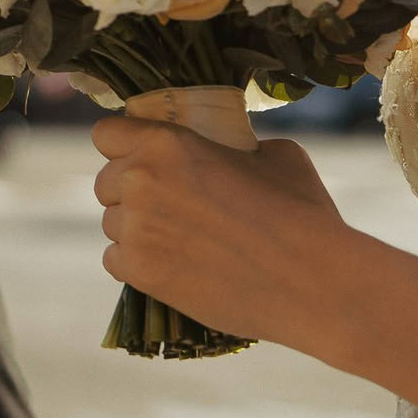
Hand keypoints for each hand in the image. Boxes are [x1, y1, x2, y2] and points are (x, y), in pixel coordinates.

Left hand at [91, 114, 356, 347]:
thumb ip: (229, 145)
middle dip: (131, 191)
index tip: (144, 158)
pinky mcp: (141, 273)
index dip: (124, 145)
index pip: (106, 134)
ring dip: (136, 228)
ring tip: (180, 239)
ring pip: (111, 223)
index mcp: (165, 142)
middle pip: (105, 182)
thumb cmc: (301, 212)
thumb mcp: (272, 154)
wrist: (312, 283)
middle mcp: (139, 180)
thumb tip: (221, 148)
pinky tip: (171, 262)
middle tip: (171, 205)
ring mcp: (136, 229)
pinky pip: (115, 260)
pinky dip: (137, 262)